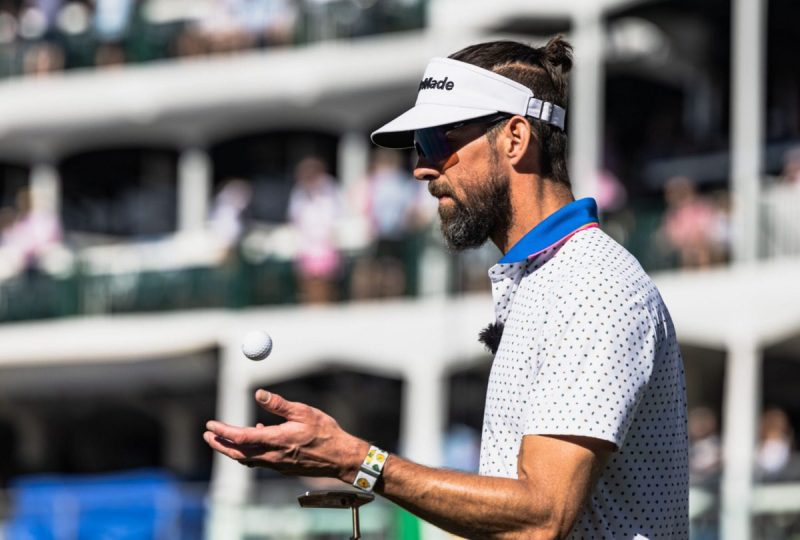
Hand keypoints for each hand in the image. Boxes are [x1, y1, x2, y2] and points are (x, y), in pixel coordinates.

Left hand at [204, 389, 368, 481]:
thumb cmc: (325, 432)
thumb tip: (258, 394)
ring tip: (223, 438)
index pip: (241, 437)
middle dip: (219, 444)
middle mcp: (272, 455)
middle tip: (207, 434)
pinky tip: (257, 437)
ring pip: (247, 458)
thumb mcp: (304, 412)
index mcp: (276, 440)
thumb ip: (279, 404)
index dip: (223, 431)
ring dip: (232, 449)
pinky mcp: (282, 468)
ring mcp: (276, 464)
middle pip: (238, 452)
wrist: (340, 457)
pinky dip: (250, 450)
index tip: (210, 424)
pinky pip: (259, 460)